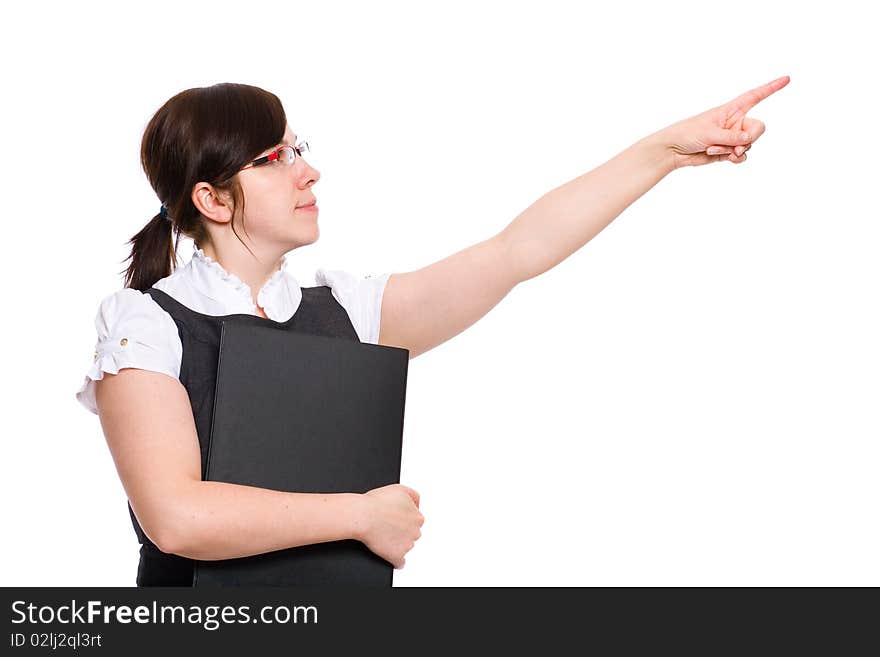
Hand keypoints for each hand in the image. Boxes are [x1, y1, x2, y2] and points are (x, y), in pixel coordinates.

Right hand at [356, 483, 424, 568]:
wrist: (362, 515)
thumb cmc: (376, 502)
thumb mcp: (400, 489)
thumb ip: (414, 496)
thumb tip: (418, 505)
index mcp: (418, 517)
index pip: (414, 520)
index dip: (402, 518)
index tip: (393, 518)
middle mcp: (416, 532)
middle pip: (411, 534)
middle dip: (402, 531)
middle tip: (387, 526)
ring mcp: (407, 545)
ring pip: (405, 546)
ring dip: (397, 543)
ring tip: (383, 536)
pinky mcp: (397, 556)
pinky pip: (400, 562)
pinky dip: (395, 560)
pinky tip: (389, 554)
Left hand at [661, 75, 789, 170]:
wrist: (674, 150)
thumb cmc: (688, 133)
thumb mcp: (710, 132)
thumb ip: (732, 137)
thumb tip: (749, 140)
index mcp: (732, 109)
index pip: (755, 95)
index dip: (771, 87)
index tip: (787, 78)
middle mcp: (736, 121)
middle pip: (758, 128)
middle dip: (749, 139)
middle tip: (735, 145)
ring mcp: (733, 137)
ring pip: (749, 144)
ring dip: (734, 150)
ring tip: (715, 149)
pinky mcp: (728, 151)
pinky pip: (742, 155)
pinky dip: (736, 158)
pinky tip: (726, 158)